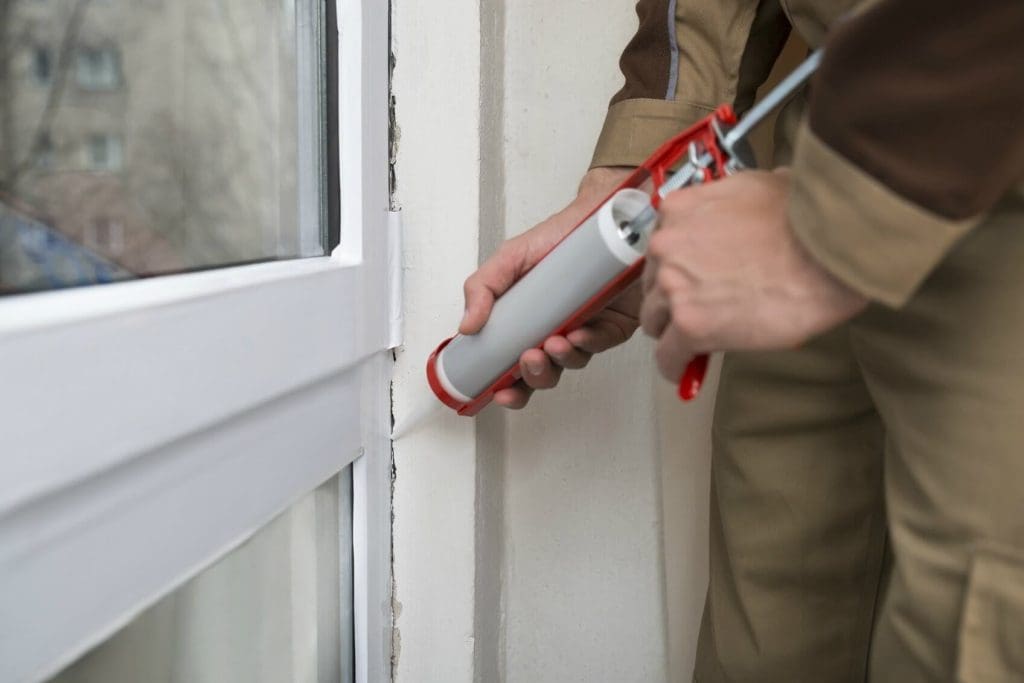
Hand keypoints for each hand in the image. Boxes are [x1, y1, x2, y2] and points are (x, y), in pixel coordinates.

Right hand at [461, 166, 637, 408]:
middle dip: (534, 376)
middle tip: (528, 360)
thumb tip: (466, 327)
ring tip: (553, 344)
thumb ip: (483, 288)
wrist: (598, 215)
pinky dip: (589, 343)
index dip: (508, 385)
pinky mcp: (614, 324)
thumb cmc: (557, 236)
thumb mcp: (511, 258)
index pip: (514, 366)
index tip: (499, 391)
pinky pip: (602, 344)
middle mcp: (556, 330)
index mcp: (528, 323)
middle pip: (544, 373)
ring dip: (560, 360)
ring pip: (572, 363)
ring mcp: (585, 328)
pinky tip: (579, 335)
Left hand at [639, 169, 867, 382]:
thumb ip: (737, 200)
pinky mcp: (690, 324)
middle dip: (675, 299)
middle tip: (704, 310)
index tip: (693, 282)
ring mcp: (673, 285)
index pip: (661, 248)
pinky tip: (689, 369)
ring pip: (655, 321)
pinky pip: (668, 356)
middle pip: (653, 285)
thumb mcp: (764, 186)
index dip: (679, 269)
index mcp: (680, 209)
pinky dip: (677, 366)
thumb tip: (751, 203)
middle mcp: (667, 245)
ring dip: (674, 331)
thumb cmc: (808, 219)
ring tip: (700, 340)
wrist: (831, 248)